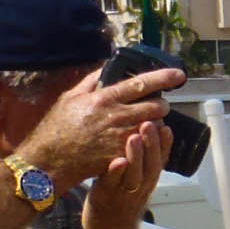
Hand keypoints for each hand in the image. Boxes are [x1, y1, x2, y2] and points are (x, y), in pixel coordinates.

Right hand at [14, 65, 183, 188]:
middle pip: (155, 107)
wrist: (49, 161)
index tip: (179, 75)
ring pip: (153, 127)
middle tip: (159, 105)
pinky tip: (139, 142)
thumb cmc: (57, 128)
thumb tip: (106, 68)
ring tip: (147, 122)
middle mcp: (116, 116)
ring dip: (154, 124)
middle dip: (161, 106)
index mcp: (105, 98)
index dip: (163, 78)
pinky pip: (143, 146)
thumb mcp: (70, 98)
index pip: (141, 84)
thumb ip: (91, 82)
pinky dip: (145, 142)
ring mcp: (120, 138)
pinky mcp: (121, 155)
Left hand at [83, 120, 167, 228]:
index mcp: (149, 179)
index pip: (161, 160)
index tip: (166, 126)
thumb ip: (143, 160)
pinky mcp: (106, 196)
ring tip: (134, 137)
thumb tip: (148, 132)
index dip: (165, 144)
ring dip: (137, 156)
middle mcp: (141, 186)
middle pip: (151, 165)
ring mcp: (124, 192)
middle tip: (150, 123)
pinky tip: (118, 161)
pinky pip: (112, 184)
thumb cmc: (121, 199)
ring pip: (134, 174)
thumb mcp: (138, 180)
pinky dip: (116, 173)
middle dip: (152, 144)